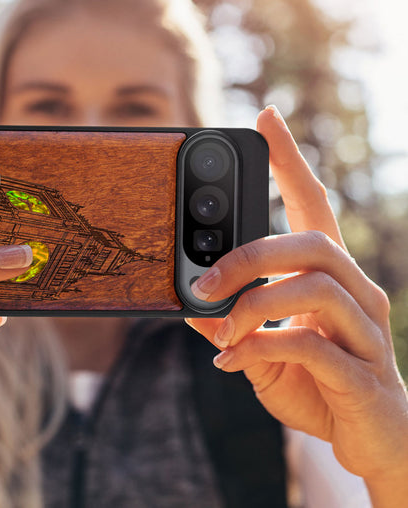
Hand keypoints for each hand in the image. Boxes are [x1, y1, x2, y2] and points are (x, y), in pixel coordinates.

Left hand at [186, 106, 407, 499]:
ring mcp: (367, 332)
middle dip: (249, 255)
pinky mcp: (365, 375)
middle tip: (203, 280)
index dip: (290, 160)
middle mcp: (358, 292)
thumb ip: (231, 324)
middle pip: (312, 242)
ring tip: (220, 330)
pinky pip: (312, 345)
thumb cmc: (318, 385)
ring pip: (314, 287)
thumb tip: (188, 304)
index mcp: (330, 276)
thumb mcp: (261, 349)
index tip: (266, 117)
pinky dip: (261, 348)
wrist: (372, 443)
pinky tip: (232, 362)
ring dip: (253, 305)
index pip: (313, 204)